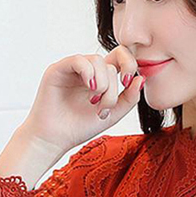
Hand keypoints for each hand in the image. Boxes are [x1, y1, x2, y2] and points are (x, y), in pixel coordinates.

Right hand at [24, 46, 145, 152]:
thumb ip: (129, 98)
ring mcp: (73, 69)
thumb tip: (141, 79)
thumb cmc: (79, 127)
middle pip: (110, 64)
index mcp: (101, 78)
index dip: (129, 64)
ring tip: (94, 103)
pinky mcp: (58, 69)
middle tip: (103, 108)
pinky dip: (88, 73)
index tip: (128, 82)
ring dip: (102, 84)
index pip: (120, 57)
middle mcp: (88, 71)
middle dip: (112, 89)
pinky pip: (79, 60)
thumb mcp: (113, 114)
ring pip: (97, 61)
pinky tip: (89, 89)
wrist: (55, 139)